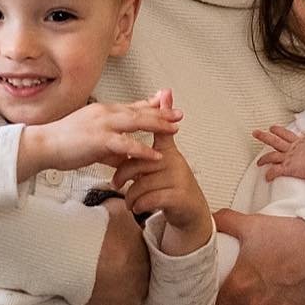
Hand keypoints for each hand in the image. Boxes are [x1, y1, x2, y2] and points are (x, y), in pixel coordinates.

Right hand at [22, 97, 180, 178]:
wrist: (43, 145)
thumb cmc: (63, 144)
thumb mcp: (92, 142)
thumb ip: (111, 148)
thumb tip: (125, 157)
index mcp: (103, 112)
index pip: (132, 106)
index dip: (151, 106)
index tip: (167, 105)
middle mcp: (105, 113)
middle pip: (139, 110)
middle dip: (161, 112)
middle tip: (178, 114)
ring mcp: (102, 125)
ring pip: (136, 122)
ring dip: (157, 124)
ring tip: (175, 129)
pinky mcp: (98, 139)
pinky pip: (125, 144)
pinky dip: (142, 149)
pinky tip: (155, 155)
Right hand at [81, 195, 148, 304]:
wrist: (77, 251)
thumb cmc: (96, 228)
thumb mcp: (115, 210)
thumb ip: (121, 210)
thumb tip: (120, 204)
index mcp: (144, 258)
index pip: (141, 264)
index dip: (126, 262)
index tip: (114, 260)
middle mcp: (142, 284)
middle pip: (136, 287)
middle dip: (123, 283)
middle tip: (105, 277)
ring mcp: (127, 304)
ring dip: (112, 303)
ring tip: (95, 296)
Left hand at [112, 92, 212, 250]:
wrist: (189, 211)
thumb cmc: (169, 185)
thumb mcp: (159, 162)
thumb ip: (148, 142)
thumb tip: (148, 116)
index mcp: (167, 151)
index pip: (162, 130)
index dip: (161, 113)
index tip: (164, 94)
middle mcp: (174, 161)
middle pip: (139, 161)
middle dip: (123, 174)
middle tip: (116, 182)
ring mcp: (178, 179)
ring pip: (142, 184)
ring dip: (130, 196)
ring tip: (129, 201)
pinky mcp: (178, 196)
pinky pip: (150, 198)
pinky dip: (139, 205)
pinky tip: (137, 208)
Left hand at [251, 125, 304, 183]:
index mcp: (302, 142)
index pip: (289, 135)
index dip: (280, 131)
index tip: (273, 128)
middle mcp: (293, 148)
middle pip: (275, 140)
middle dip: (264, 136)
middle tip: (255, 133)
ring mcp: (289, 158)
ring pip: (272, 156)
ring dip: (263, 158)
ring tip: (258, 161)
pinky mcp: (287, 168)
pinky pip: (275, 172)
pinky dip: (270, 175)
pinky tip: (266, 178)